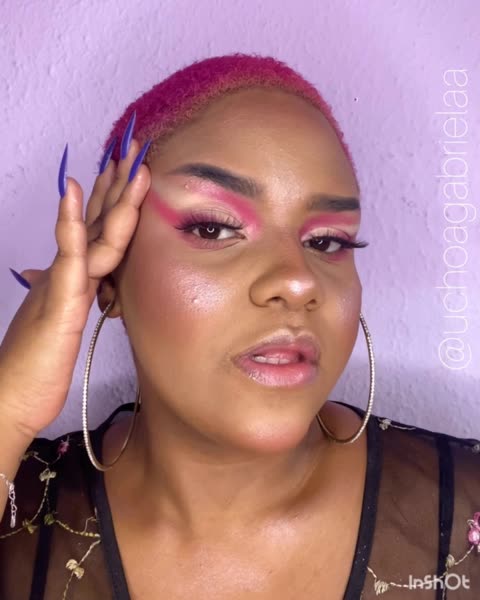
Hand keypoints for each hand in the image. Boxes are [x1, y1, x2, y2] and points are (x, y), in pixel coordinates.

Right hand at [0, 123, 150, 438]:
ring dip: (109, 195)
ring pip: (91, 232)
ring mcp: (62, 283)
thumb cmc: (36, 362)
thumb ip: (63, 294)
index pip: (99, 229)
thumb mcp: (57, 322)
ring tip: (124, 161)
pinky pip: (69, 259)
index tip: (132, 170)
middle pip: (98, 219)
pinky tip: (74, 196)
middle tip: (135, 147)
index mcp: (75, 276)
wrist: (10, 396)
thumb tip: (51, 273)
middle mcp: (69, 272)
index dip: (115, 198)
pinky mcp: (58, 303)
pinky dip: (71, 225)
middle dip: (118, 183)